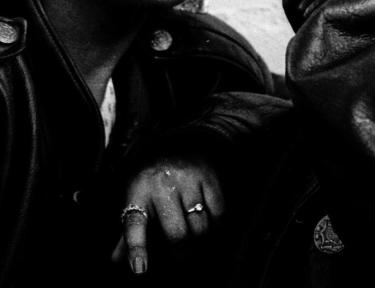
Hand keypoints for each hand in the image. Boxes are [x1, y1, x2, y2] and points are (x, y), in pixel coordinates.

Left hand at [112, 157, 223, 274]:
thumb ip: (126, 232)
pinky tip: (210, 224)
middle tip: (182, 257)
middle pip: (177, 234)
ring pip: (200, 227)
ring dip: (200, 241)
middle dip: (181, 253)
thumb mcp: (135, 199)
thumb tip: (117, 261)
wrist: (178, 144)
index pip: (134, 224)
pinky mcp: (209, 178)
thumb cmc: (151, 181)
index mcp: (137, 193)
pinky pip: (218, 213)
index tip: (140, 269)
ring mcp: (188, 180)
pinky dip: (216, 225)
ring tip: (197, 242)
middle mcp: (162, 186)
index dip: (137, 247)